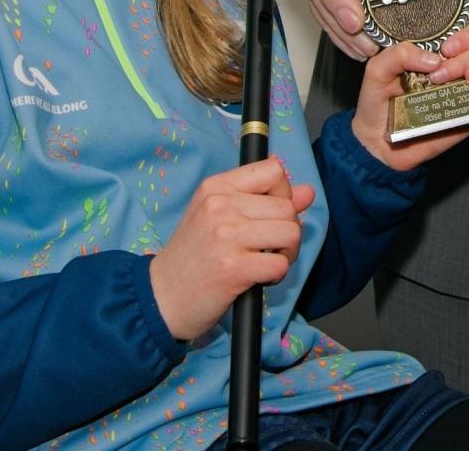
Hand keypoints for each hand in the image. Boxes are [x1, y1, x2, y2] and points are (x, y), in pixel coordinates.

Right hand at [148, 159, 313, 339]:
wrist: (161, 297)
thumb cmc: (193, 256)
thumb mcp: (219, 216)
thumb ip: (263, 200)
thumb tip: (308, 191)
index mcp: (216, 187)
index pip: (274, 171)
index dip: (283, 194)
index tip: (269, 215)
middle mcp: (220, 206)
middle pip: (287, 206)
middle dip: (288, 229)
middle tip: (267, 247)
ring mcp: (226, 236)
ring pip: (290, 232)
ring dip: (286, 253)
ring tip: (264, 261)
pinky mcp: (233, 268)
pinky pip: (280, 264)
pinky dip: (276, 275)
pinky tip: (257, 278)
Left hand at [352, 25, 468, 168]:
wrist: (377, 143)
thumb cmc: (376, 102)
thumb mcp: (377, 71)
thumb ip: (398, 54)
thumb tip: (433, 58)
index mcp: (438, 53)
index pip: (467, 31)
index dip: (464, 35)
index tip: (446, 48)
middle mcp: (458, 69)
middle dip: (467, 57)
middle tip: (442, 75)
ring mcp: (468, 93)